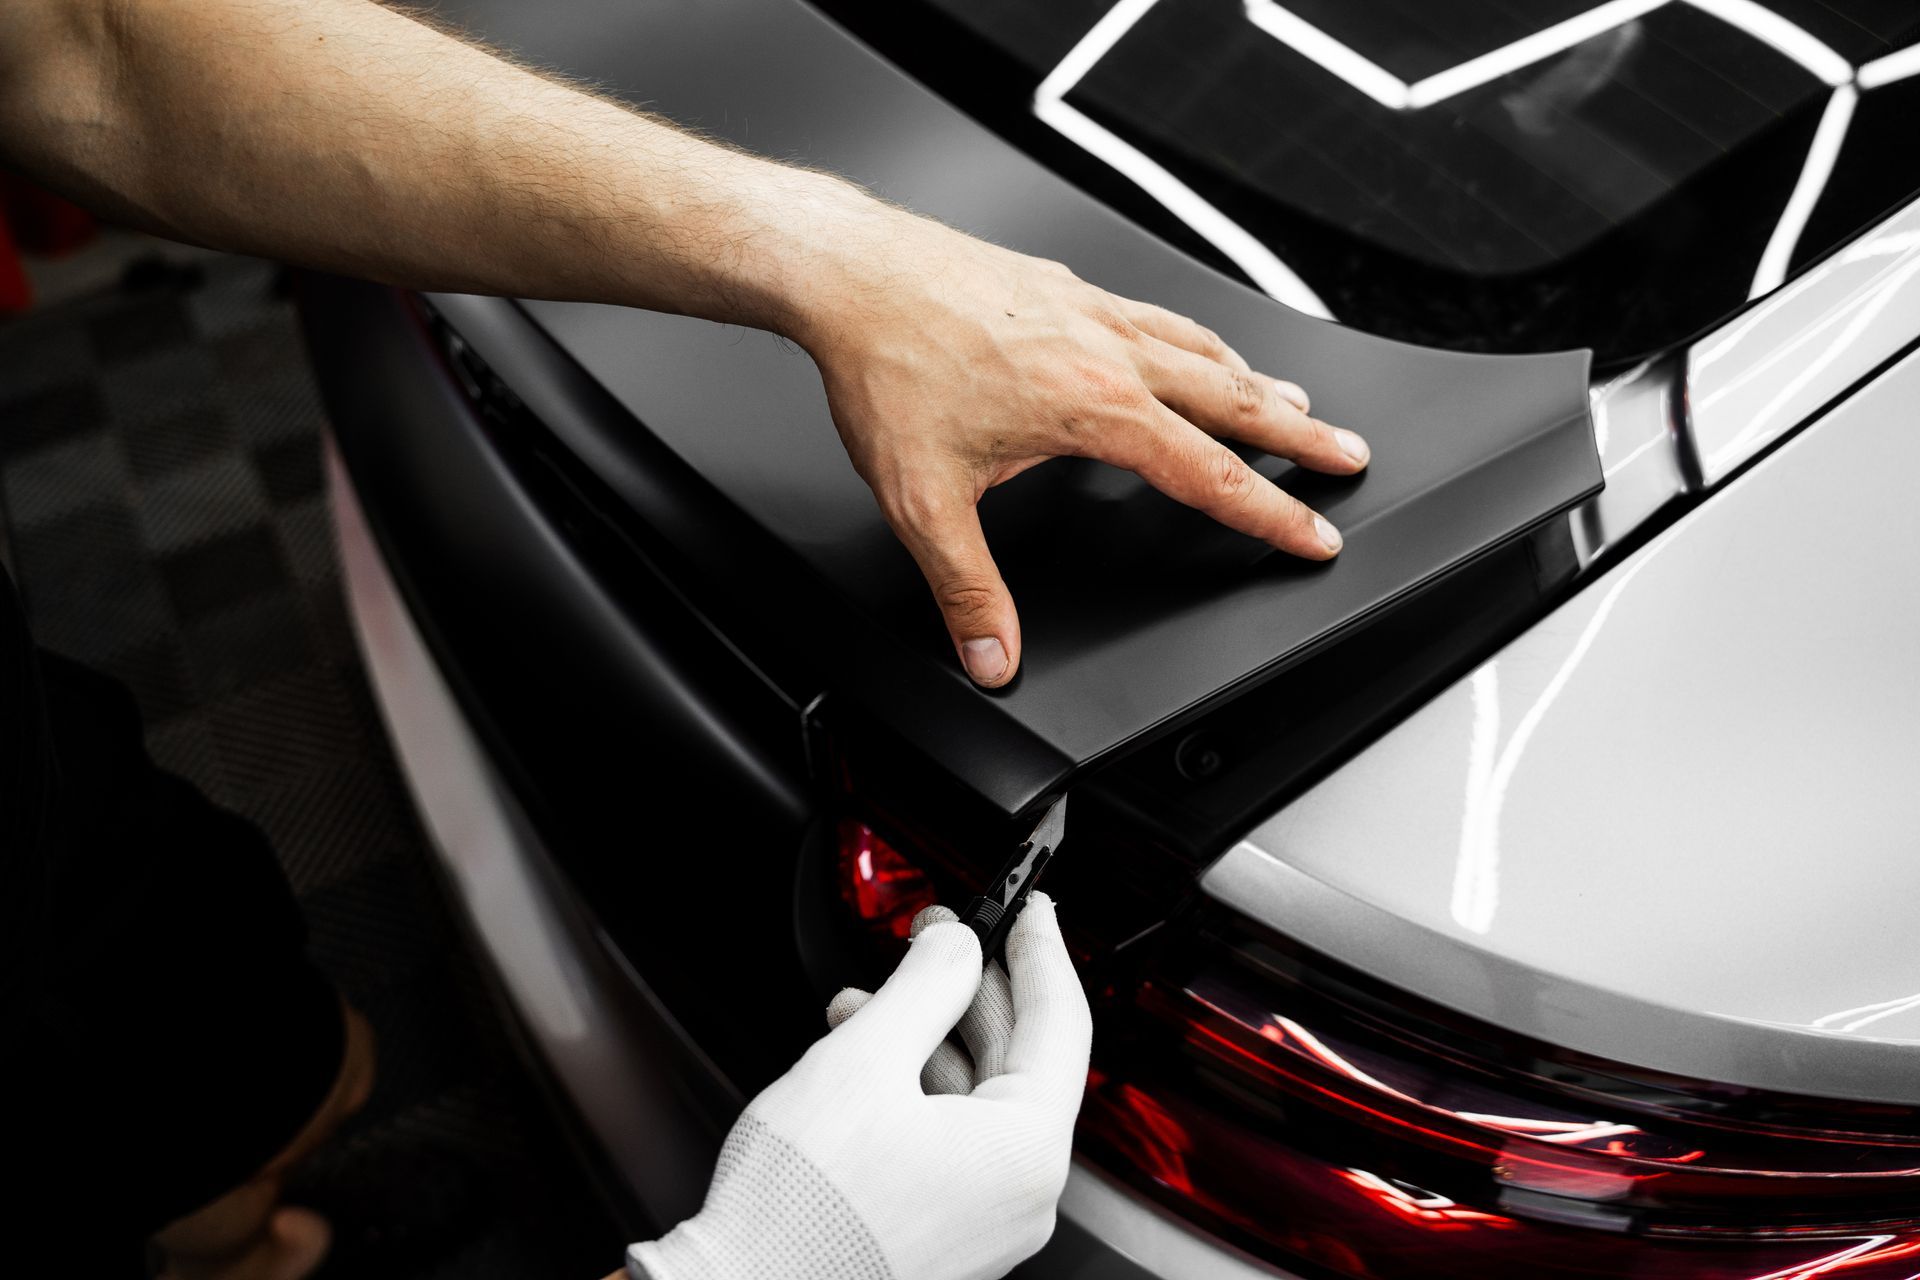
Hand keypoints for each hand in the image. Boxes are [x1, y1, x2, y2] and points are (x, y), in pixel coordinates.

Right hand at [625, 893, 1090, 1279]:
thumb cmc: (801, 1207)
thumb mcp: (865, 1060)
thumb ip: (925, 985)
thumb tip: (955, 945)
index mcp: (1025, 1151)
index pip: (1060, 1023)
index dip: (1040, 951)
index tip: (1030, 909)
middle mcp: (1022, 1196)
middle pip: (1018, 1061)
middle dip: (969, 989)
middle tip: (938, 934)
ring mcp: (986, 1223)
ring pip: (977, 1100)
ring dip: (929, 1038)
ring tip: (870, 999)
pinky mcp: (947, 1236)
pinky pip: (953, 1141)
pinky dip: (917, 1090)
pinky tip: (867, 1058)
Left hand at [798, 209, 1370, 686]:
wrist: (855, 275)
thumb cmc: (889, 368)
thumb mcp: (925, 500)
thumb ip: (966, 588)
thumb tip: (992, 655)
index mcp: (1095, 408)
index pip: (1209, 475)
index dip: (1269, 513)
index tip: (1314, 535)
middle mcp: (1108, 352)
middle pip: (1233, 398)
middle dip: (1300, 434)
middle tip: (1348, 454)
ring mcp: (1091, 311)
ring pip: (1201, 348)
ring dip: (1256, 380)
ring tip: (1291, 402)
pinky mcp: (1064, 286)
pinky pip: (1155, 314)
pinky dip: (1194, 338)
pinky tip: (1189, 346)